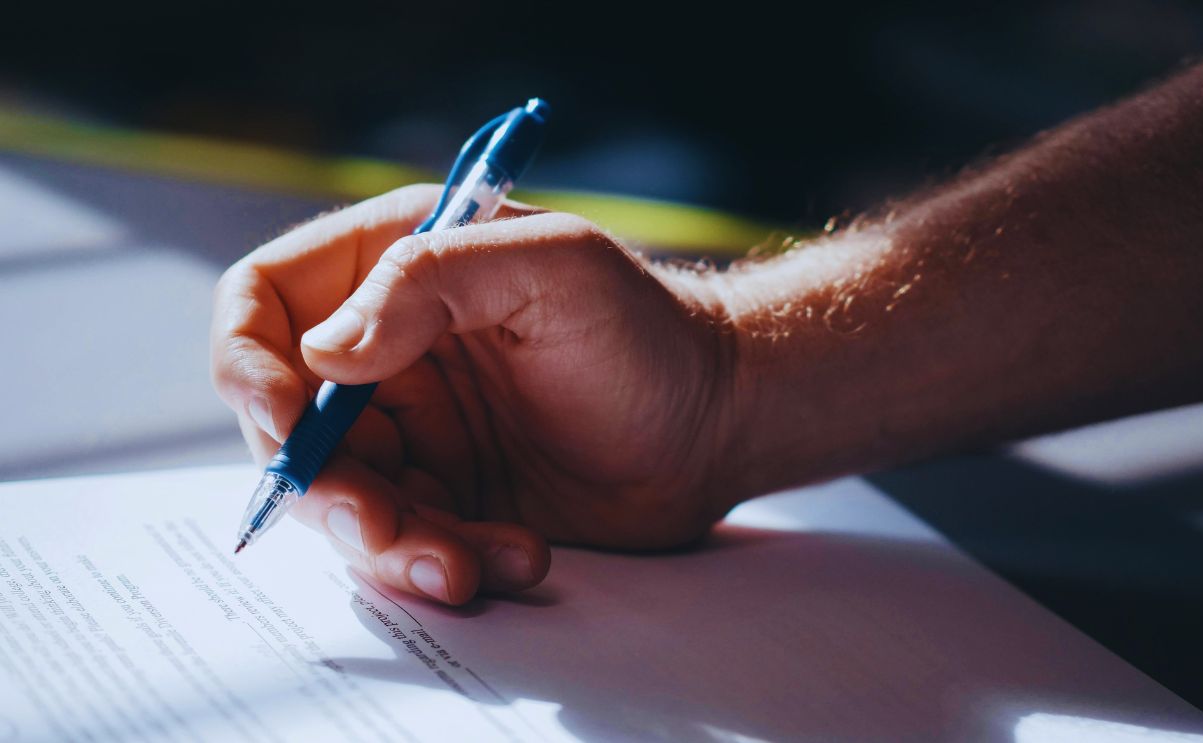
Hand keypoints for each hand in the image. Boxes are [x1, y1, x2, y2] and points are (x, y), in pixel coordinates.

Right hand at [211, 186, 735, 604]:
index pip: (265, 300)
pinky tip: (515, 555)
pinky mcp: (446, 494)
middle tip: (380, 526)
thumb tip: (325, 351)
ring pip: (339, 498)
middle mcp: (386, 348)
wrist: (714, 421)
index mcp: (394, 267)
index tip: (287, 424)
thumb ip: (431, 281)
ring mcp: (413, 428)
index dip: (248, 363)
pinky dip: (443, 562)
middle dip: (322, 486)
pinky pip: (404, 542)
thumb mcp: (552, 270)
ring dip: (386, 544)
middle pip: (285, 421)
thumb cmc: (644, 329)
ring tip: (462, 565)